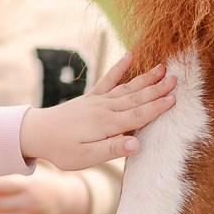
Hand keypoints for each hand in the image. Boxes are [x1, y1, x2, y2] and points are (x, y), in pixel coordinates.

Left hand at [17, 55, 173, 168]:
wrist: (36, 132)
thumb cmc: (62, 149)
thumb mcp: (87, 157)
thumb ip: (112, 150)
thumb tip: (137, 145)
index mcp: (107, 125)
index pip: (138, 115)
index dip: (157, 107)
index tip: (175, 99)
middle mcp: (105, 108)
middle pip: (137, 98)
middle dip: (157, 89)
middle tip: (177, 79)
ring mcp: (98, 100)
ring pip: (127, 87)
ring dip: (146, 78)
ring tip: (163, 67)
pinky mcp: (92, 97)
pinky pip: (109, 79)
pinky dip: (120, 68)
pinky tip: (130, 56)